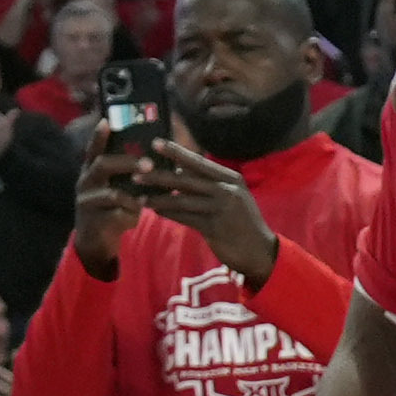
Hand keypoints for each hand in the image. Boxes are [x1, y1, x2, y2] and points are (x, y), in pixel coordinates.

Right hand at [71, 121, 147, 275]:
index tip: (107, 121)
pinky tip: (140, 214)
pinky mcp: (95, 220)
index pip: (93, 149)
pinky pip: (116, 215)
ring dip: (132, 194)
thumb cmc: (110, 206)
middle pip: (102, 165)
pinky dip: (131, 214)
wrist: (95, 239)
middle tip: (149, 163)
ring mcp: (87, 201)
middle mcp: (85, 182)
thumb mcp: (114, 186)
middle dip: (127, 162)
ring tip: (147, 196)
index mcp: (90, 170)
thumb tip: (153, 156)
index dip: (98, 136)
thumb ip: (125, 173)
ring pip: (110, 193)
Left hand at [135, 135, 281, 282]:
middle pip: (186, 179)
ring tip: (139, 196)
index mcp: (231, 179)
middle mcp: (228, 191)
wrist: (260, 252)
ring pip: (181, 199)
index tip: (155, 143)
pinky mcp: (215, 228)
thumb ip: (206, 183)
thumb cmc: (240, 221)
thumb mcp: (230, 197)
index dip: (175, 151)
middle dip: (158, 175)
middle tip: (135, 172)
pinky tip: (154, 210)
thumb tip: (177, 168)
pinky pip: (184, 217)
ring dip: (158, 198)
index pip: (198, 161)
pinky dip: (167, 213)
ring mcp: (222, 209)